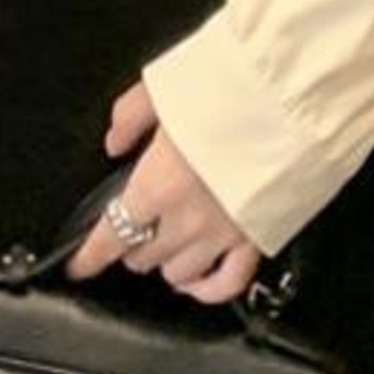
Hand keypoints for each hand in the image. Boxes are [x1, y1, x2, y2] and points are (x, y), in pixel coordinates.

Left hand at [65, 80, 260, 304]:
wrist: (294, 93)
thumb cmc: (233, 84)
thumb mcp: (167, 84)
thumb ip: (131, 115)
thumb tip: (114, 141)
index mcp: (158, 182)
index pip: (111, 235)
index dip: (90, 256)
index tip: (79, 263)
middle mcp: (187, 218)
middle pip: (142, 254)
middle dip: (132, 242)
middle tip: (133, 226)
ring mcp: (224, 233)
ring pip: (178, 273)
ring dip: (165, 261)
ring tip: (164, 244)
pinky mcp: (258, 237)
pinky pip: (228, 283)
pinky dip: (207, 289)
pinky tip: (198, 282)